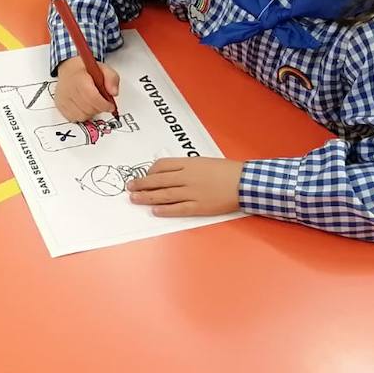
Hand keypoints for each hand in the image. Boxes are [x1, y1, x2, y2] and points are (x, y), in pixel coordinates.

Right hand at [55, 56, 119, 121]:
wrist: (69, 69)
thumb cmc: (85, 70)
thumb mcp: (103, 68)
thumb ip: (112, 78)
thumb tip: (114, 92)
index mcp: (79, 78)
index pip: (92, 97)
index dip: (104, 104)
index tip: (110, 106)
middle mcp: (68, 89)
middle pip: (88, 108)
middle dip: (99, 108)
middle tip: (102, 103)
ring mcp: (62, 98)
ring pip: (82, 116)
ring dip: (91, 113)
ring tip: (92, 104)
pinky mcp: (60, 105)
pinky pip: (74, 118)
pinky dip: (82, 115)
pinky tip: (84, 107)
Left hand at [127, 157, 244, 216]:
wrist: (244, 182)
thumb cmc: (226, 170)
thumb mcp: (204, 161)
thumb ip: (186, 166)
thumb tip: (169, 172)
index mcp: (189, 164)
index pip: (162, 165)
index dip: (149, 171)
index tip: (144, 176)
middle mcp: (187, 177)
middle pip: (158, 180)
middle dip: (141, 184)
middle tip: (130, 187)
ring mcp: (192, 192)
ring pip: (164, 195)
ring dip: (147, 197)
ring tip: (135, 199)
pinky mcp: (199, 207)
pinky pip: (178, 209)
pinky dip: (165, 210)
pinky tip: (155, 211)